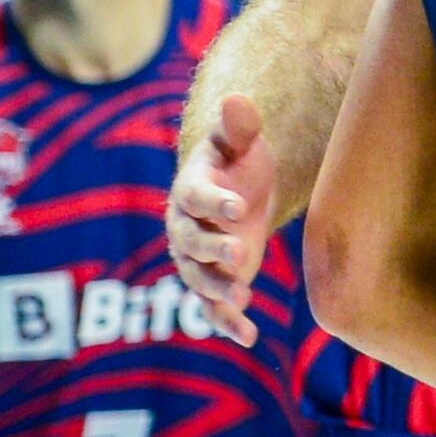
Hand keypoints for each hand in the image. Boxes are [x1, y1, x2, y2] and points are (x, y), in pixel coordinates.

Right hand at [163, 93, 274, 335]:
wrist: (236, 190)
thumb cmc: (237, 161)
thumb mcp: (240, 142)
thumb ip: (239, 126)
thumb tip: (237, 99)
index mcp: (191, 189)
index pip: (197, 196)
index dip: (215, 202)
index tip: (238, 207)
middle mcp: (186, 227)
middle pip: (192, 243)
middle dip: (213, 250)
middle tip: (240, 255)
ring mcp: (197, 258)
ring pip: (198, 278)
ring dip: (216, 291)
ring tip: (241, 301)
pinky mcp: (213, 280)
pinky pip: (212, 306)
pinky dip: (227, 322)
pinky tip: (249, 337)